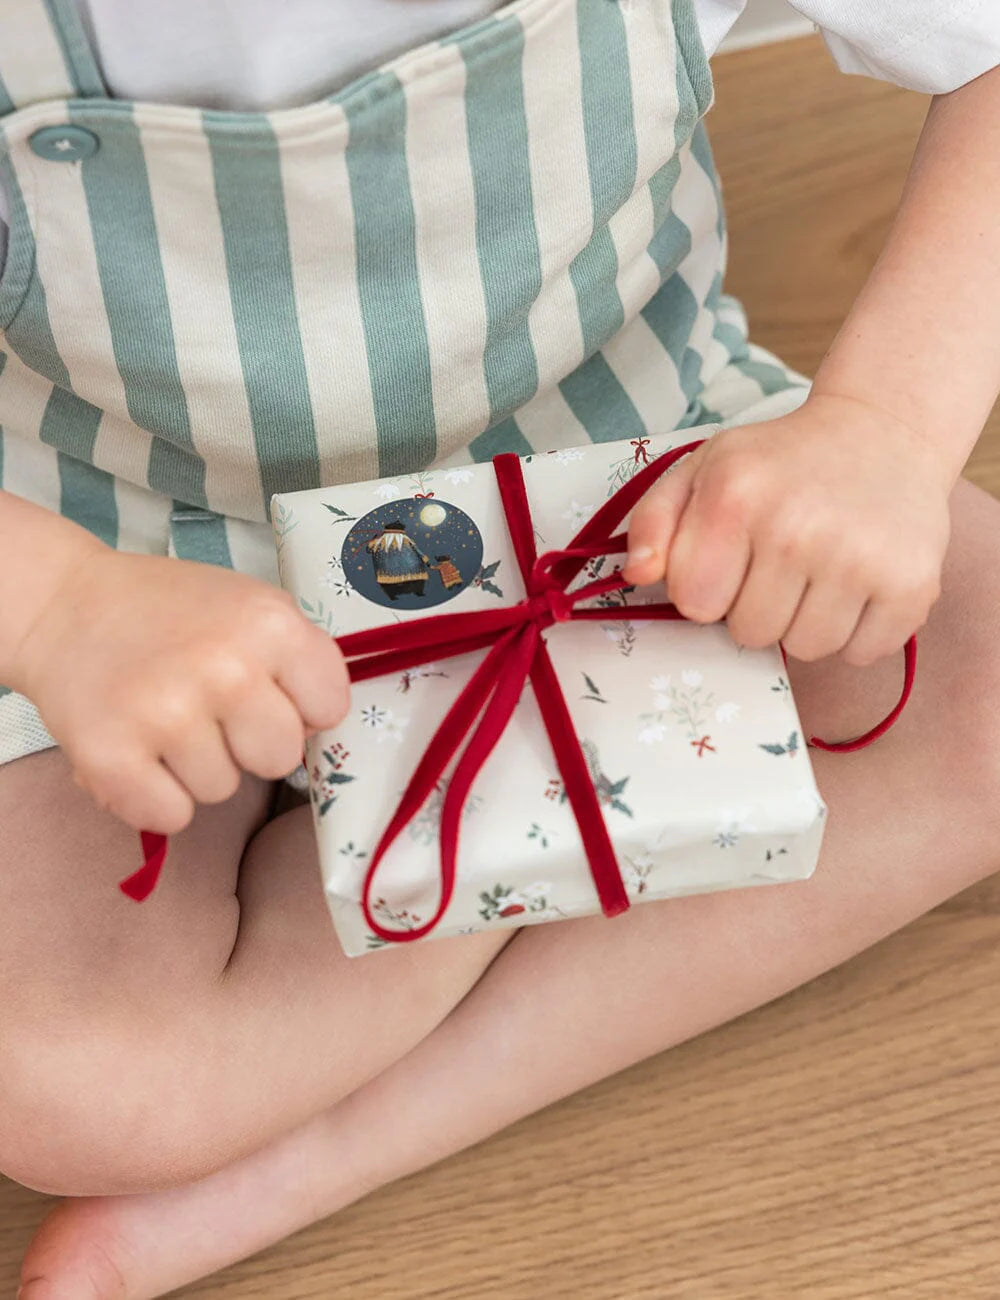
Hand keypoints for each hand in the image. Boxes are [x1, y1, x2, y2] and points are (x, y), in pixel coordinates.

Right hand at [12, 552, 349, 832]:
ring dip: (196, 766)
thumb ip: (296, 660)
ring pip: (223, 790)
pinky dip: (154, 795)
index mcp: (269, 625)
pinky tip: (139, 749)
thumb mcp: (251, 606)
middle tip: (209, 709)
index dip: (301, 709)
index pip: (330, 707)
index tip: (267, 694)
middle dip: (249, 743)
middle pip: (280, 759)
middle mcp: (226, 669)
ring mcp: (167, 715)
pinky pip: (171, 817)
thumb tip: (321, 727)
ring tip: (164, 716)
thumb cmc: (169, 612)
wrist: (65, 607)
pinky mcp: (112, 758)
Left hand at [624, 395, 952, 664]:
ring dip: (806, 621)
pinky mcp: (912, 585)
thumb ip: (654, 520)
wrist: (884, 432)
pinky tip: (857, 584)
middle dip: (757, 607)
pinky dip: (857, 631)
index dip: (708, 589)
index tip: (730, 561)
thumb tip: (636, 575)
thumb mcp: (704, 468)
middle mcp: (798, 528)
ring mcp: (860, 558)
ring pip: (806, 649)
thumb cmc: (781, 461)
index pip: (695, 604)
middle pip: (750, 633)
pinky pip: (861, 654)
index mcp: (736, 497)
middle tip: (781, 563)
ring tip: (820, 572)